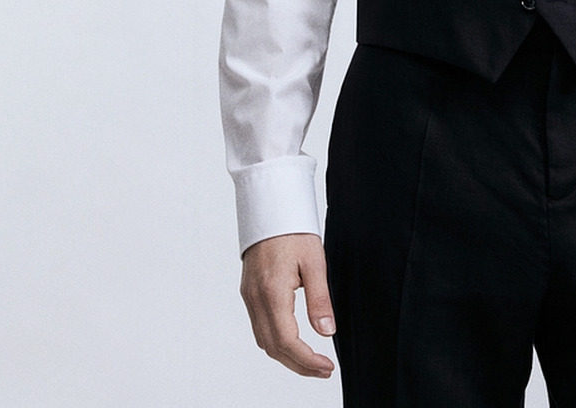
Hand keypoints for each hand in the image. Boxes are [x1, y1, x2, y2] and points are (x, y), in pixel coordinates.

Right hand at [240, 232, 336, 377]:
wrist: (270, 207)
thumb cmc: (293, 230)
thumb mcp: (315, 261)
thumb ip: (319, 299)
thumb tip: (327, 332)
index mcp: (272, 292)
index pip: (287, 341)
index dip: (306, 361)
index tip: (326, 368)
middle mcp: (255, 299)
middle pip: (272, 348)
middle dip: (298, 365)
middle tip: (323, 370)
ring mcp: (248, 296)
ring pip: (263, 340)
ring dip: (286, 356)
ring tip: (312, 360)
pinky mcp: (248, 292)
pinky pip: (259, 327)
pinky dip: (275, 341)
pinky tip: (293, 341)